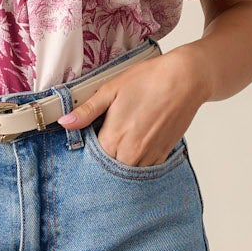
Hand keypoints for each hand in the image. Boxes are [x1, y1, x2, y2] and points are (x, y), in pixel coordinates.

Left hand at [56, 46, 202, 164]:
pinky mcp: (163, 155)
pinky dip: (137, 160)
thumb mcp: (111, 90)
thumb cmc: (149, 80)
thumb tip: (65, 123)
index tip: (88, 141)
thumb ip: (87, 111)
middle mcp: (131, 154)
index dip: (87, 151)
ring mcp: (149, 157)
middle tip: (106, 138)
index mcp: (114, 138)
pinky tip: (136, 143)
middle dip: (103, 158)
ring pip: (126, 170)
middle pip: (108, 167)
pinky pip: (144, 168)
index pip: (91, 158)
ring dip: (120, 161)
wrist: (186, 79)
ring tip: (123, 139)